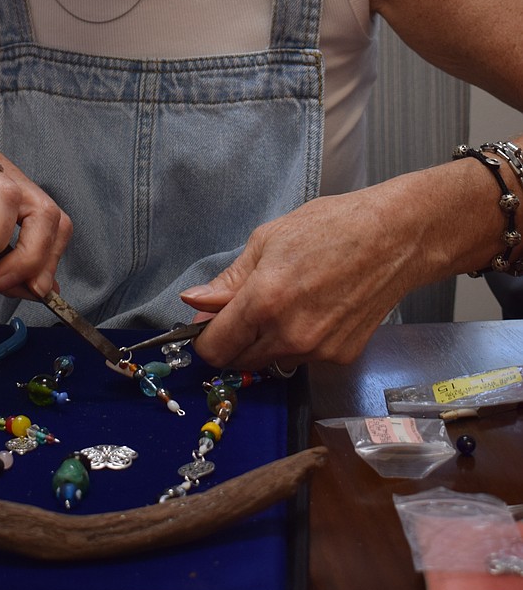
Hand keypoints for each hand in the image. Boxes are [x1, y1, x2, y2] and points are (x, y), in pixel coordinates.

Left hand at [179, 183, 423, 368]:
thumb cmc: (331, 227)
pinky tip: (315, 310)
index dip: (204, 337)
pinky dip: (298, 342)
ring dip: (266, 342)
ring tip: (289, 302)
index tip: (208, 323)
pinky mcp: (340, 358)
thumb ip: (228, 281)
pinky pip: (303, 359)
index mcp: (264, 302)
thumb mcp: (267, 240)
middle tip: (248, 307)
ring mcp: (317, 351)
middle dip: (234, 340)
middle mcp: (289, 336)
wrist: (395, 238)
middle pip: (239, 361)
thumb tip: (194, 301)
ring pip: (271, 361)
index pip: (214, 349)